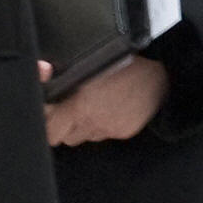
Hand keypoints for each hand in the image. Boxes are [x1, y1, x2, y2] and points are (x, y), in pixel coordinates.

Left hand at [46, 54, 166, 145]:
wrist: (159, 72)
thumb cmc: (122, 63)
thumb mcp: (86, 67)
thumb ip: (62, 82)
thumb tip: (43, 83)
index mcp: (79, 106)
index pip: (50, 132)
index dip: (47, 123)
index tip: (51, 114)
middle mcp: (94, 122)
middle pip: (65, 138)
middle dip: (64, 126)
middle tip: (71, 109)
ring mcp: (110, 130)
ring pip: (85, 137)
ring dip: (84, 126)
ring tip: (95, 105)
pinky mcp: (125, 132)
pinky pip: (105, 134)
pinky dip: (104, 125)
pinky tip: (111, 108)